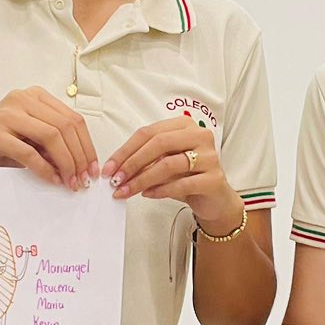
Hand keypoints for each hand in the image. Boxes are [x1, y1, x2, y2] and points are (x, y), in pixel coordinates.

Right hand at [0, 87, 97, 189]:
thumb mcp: (30, 139)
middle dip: (80, 157)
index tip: (92, 168)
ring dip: (66, 164)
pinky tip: (52, 181)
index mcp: (34, 96)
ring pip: (52, 136)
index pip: (73, 119)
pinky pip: (29, 153)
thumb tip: (83, 164)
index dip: (87, 146)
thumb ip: (53, 143)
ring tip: (70, 183)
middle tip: (83, 180)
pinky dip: (45, 170)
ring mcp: (7, 113)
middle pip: (66, 127)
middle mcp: (22, 98)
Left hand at [105, 118, 242, 231]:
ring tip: (127, 190)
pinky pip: (181, 183)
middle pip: (158, 143)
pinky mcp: (213, 179)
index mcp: (184, 125)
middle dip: (132, 163)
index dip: (125, 150)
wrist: (214, 199)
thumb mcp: (164, 162)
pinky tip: (147, 194)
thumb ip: (145, 159)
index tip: (109, 167)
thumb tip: (116, 168)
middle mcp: (199, 136)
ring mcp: (209, 157)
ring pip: (168, 164)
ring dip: (142, 179)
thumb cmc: (187, 176)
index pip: (148, 132)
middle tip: (116, 180)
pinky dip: (160, 190)